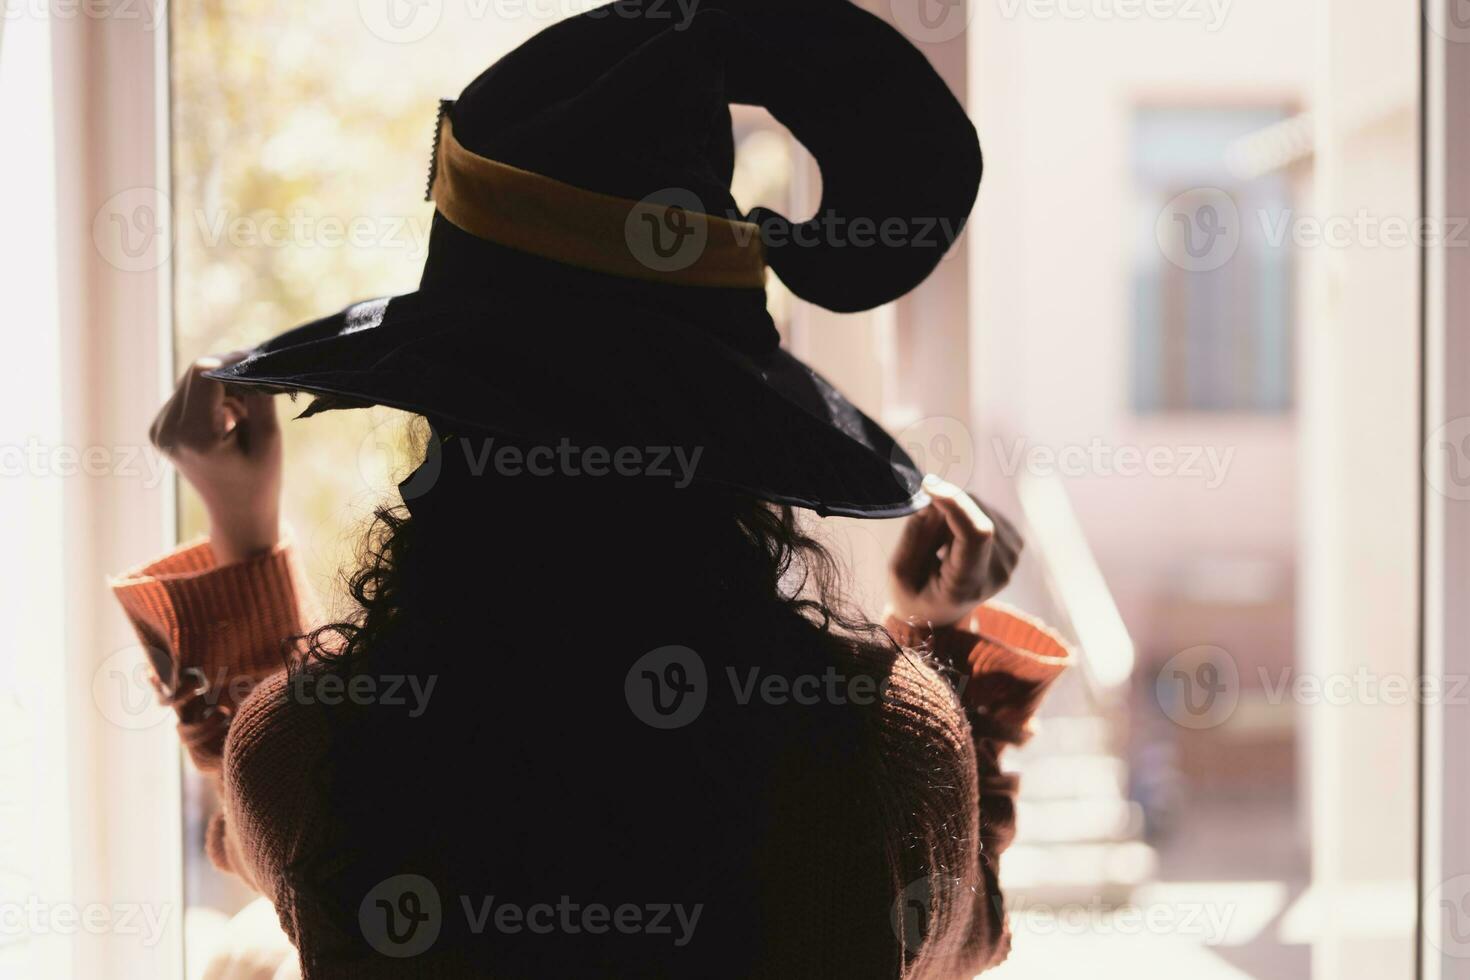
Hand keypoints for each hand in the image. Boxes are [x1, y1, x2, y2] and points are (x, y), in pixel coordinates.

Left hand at [150, 354, 281, 564]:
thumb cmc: (260, 479)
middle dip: (228, 372)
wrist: (237, 513)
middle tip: (257, 388)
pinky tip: (228, 419)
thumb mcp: (268, 437)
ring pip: (190, 381)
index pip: (205, 374)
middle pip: (195, 373)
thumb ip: (259, 396)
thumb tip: (251, 361)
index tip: (259, 362)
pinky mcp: (159, 428)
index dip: (233, 361)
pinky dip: (210, 397)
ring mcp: (159, 430)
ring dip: (220, 386)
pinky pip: (185, 394)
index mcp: (194, 436)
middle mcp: (167, 430)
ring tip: (243, 414)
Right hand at [887, 476, 1021, 628]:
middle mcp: (998, 571)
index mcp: (968, 585)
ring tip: (940, 543)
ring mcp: (1011, 558)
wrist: (940, 615)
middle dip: (945, 508)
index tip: (928, 486)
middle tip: (924, 528)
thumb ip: (915, 534)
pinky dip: (964, 516)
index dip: (955, 502)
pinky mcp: (1014, 545)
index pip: (976, 534)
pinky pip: (985, 511)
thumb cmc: (915, 596)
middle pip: (976, 515)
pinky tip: (955, 540)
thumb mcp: (900, 572)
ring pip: (980, 508)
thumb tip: (934, 496)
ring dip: (953, 513)